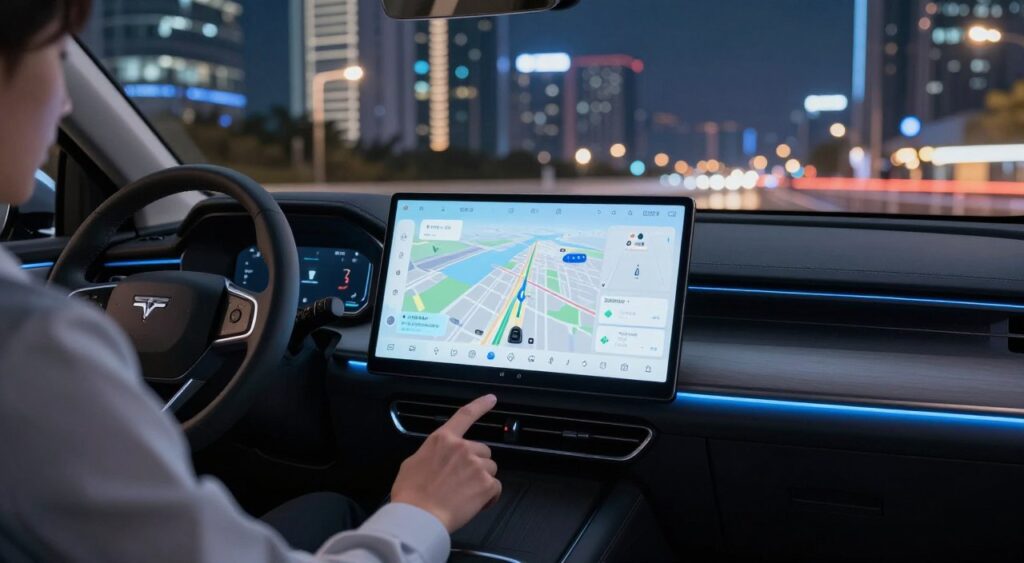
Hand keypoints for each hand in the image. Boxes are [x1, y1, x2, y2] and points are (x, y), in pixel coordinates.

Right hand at [390, 394, 501, 532]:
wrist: (418, 516)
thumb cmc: (410, 494)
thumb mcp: (412, 463)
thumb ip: (431, 454)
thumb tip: (438, 458)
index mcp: (442, 440)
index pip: (464, 415)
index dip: (480, 405)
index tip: (492, 398)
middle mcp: (462, 448)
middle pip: (483, 450)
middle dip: (476, 464)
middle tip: (462, 481)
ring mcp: (476, 465)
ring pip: (490, 469)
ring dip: (482, 480)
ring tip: (464, 494)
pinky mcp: (486, 484)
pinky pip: (496, 488)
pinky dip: (489, 497)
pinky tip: (475, 504)